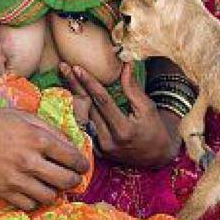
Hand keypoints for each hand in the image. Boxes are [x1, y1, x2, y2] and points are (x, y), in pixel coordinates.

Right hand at [0, 103, 89, 210]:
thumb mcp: (28, 116)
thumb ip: (51, 130)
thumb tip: (70, 143)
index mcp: (39, 139)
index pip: (72, 158)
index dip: (82, 164)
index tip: (84, 166)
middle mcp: (30, 161)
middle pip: (65, 180)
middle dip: (75, 180)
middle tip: (75, 178)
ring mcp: (16, 179)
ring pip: (49, 196)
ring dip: (56, 192)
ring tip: (55, 185)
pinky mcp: (3, 191)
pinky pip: (29, 205)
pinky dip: (36, 200)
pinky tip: (35, 190)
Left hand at [60, 62, 181, 166]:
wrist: (155, 156)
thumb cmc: (154, 128)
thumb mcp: (147, 107)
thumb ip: (133, 87)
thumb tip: (126, 63)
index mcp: (123, 130)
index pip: (102, 101)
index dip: (90, 83)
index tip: (78, 67)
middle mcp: (108, 141)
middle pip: (87, 107)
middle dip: (75, 85)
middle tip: (63, 67)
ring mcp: (101, 149)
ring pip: (81, 118)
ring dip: (72, 96)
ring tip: (64, 77)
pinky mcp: (97, 152)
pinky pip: (83, 128)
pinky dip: (76, 111)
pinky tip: (69, 96)